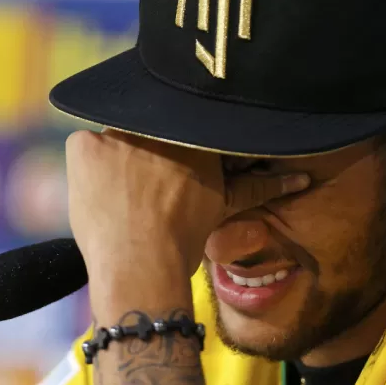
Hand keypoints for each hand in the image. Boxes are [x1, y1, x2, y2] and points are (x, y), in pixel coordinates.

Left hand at [65, 129, 308, 285]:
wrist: (142, 265)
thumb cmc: (185, 240)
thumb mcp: (224, 206)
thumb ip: (257, 184)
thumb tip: (301, 178)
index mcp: (196, 135)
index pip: (186, 119)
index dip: (180, 140)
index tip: (175, 161)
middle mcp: (158, 124)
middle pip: (149, 128)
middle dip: (148, 150)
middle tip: (146, 186)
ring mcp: (117, 131)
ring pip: (116, 138)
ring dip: (119, 160)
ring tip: (123, 197)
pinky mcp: (85, 145)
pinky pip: (84, 149)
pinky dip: (89, 170)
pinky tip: (101, 195)